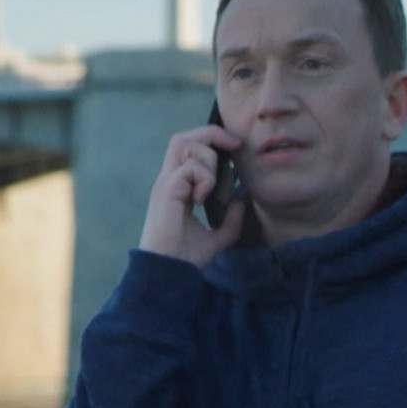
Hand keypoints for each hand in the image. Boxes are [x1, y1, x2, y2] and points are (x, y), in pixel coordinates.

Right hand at [138, 125, 247, 268]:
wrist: (168, 273)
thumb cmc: (186, 258)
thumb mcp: (216, 238)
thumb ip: (229, 220)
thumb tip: (241, 200)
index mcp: (176, 188)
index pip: (188, 148)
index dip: (211, 141)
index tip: (235, 149)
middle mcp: (168, 180)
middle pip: (183, 137)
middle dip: (211, 134)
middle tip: (234, 146)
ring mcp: (165, 183)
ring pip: (185, 143)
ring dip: (207, 157)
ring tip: (211, 185)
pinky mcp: (166, 190)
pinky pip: (190, 168)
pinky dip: (204, 178)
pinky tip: (202, 200)